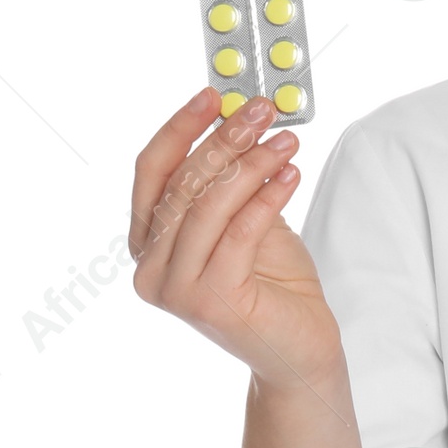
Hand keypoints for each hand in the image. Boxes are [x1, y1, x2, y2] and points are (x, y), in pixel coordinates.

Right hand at [129, 88, 344, 392]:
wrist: (299, 352)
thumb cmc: (273, 286)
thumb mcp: (246, 221)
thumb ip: (232, 182)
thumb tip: (238, 120)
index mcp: (148, 245)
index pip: (152, 173)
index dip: (179, 129)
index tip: (212, 96)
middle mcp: (150, 269)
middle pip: (181, 185)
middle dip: (223, 140)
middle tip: (259, 110)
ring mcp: (176, 289)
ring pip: (208, 206)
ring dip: (250, 164)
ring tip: (286, 141)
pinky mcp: (210, 302)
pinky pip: (239, 232)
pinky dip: (266, 196)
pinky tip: (290, 174)